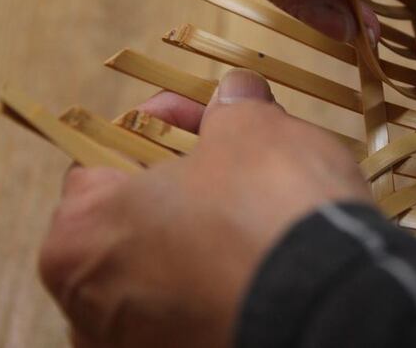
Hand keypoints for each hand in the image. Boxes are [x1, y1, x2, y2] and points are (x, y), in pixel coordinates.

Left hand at [39, 70, 370, 347]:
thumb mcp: (254, 131)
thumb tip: (236, 92)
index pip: (101, 158)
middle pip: (131, 219)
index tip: (202, 115)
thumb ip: (233, 107)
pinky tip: (264, 257)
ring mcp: (136, 342)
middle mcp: (92, 304)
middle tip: (233, 157)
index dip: (158, 124)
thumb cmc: (271, 209)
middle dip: (180, 180)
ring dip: (202, 232)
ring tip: (257, 207)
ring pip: (164, 268)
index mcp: (82, 235)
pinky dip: (221, 280)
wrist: (333, 307)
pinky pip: (196, 306)